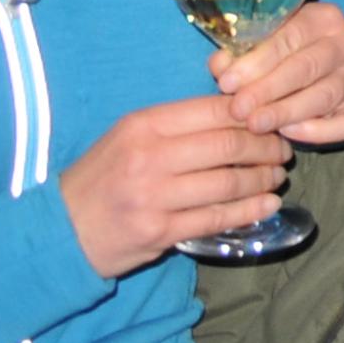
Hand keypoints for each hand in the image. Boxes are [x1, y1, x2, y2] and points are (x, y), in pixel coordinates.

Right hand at [59, 93, 292, 275]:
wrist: (60, 231)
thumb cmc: (103, 178)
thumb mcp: (131, 137)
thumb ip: (178, 124)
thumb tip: (239, 111)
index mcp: (145, 125)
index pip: (216, 111)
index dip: (254, 115)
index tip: (273, 121)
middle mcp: (150, 157)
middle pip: (228, 145)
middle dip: (266, 147)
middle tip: (283, 151)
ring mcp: (154, 196)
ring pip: (227, 182)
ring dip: (262, 179)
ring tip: (277, 177)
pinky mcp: (158, 231)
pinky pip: (216, 218)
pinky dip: (249, 211)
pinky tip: (267, 205)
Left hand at [218, 0, 343, 144]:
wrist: (321, 67)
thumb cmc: (281, 52)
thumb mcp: (262, 41)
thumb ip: (239, 51)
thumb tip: (222, 66)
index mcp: (323, 17)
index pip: (291, 35)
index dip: (257, 60)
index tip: (227, 82)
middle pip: (308, 66)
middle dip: (269, 90)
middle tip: (238, 109)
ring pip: (324, 96)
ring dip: (286, 112)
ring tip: (255, 124)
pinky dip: (318, 131)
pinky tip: (288, 133)